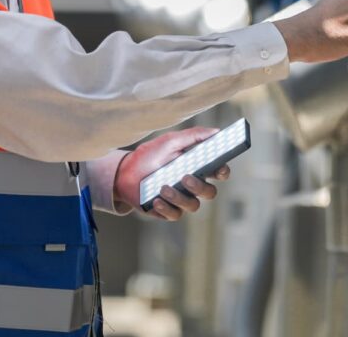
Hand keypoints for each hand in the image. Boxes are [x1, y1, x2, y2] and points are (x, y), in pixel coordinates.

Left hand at [113, 127, 229, 220]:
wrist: (124, 172)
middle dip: (200, 186)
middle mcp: (192, 186)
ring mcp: (181, 200)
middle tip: (185, 177)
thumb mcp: (170, 142)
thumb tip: (217, 131)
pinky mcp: (168, 211)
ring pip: (193, 205)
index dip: (223, 171)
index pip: (218, 172)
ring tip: (163, 187)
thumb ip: (193, 136)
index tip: (219, 168)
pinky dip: (166, 208)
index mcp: (197, 168)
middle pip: (210, 192)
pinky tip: (156, 200)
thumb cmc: (150, 155)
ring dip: (179, 197)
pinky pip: (175, 215)